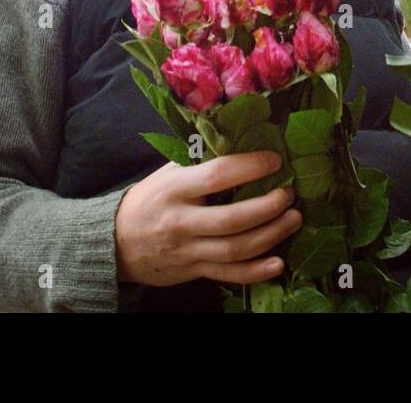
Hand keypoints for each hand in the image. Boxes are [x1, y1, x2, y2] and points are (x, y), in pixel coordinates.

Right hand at [115, 151, 300, 286]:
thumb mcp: (169, 173)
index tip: (275, 160)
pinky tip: (279, 263)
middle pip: (231, 219)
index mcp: (175, 189)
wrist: (116, 241)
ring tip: (294, 219)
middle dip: (267, 207)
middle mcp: (181, 222)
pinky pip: (228, 275)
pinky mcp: (194, 271)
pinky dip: (255, 272)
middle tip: (289, 194)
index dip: (250, 167)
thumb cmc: (151, 199)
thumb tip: (243, 136)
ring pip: (234, 249)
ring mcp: (187, 250)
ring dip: (271, 235)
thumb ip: (201, 160)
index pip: (217, 176)